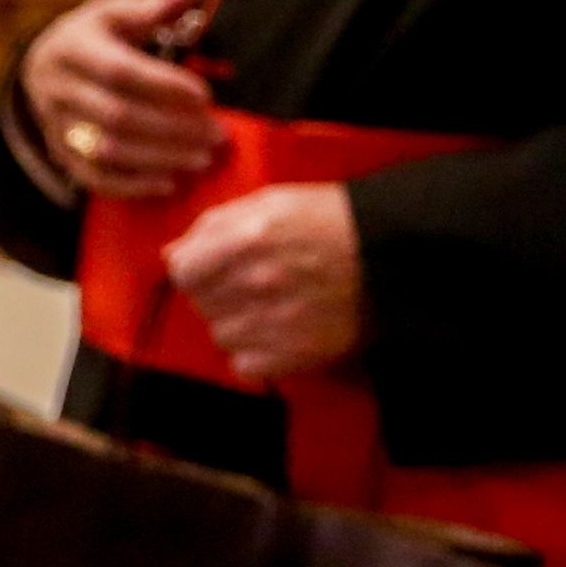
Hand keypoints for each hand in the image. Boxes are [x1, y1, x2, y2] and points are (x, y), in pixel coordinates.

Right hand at [20, 0, 220, 199]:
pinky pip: (93, 176)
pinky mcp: (61, 151)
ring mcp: (56, 124)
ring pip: (106, 150)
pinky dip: (132, 185)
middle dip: (172, 128)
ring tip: (203, 158)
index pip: (119, 71)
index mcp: (72, 48)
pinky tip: (169, 183)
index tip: (205, 96)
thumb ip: (153, 6)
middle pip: (116, 115)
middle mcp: (57, 88)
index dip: (164, 86)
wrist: (44, 63)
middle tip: (217, 134)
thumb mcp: (115, 11)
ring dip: (160, 158)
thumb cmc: (93, 35)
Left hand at [162, 183, 365, 382]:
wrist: (392, 253)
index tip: (207, 267)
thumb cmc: (331, 219)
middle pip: (200, 302)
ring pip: (221, 333)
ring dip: (235, 322)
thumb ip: (214, 224)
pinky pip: (245, 364)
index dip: (192, 268)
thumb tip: (172, 253)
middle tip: (247, 282)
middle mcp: (257, 281)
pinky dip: (254, 353)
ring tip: (265, 306)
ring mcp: (277, 320)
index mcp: (247, 238)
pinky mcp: (298, 352)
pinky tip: (273, 332)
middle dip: (215, 291)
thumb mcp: (270, 202)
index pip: (182, 270)